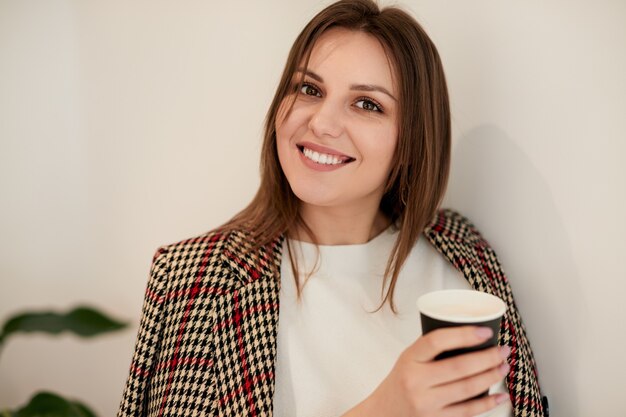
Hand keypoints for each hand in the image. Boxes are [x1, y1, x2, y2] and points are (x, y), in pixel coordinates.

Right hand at [342, 326, 510, 416]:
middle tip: (503, 350)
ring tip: (503, 366)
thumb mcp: (408, 359)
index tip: (485, 331)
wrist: (383, 412)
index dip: (464, 335)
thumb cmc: (400, 381)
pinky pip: (468, 411)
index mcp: (409, 360)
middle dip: (488, 358)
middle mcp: (416, 381)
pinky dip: (488, 402)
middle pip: (459, 367)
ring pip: (468, 388)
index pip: (436, 342)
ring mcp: (427, 403)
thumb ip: (431, 349)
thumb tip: (468, 334)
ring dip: (491, 376)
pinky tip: (500, 395)